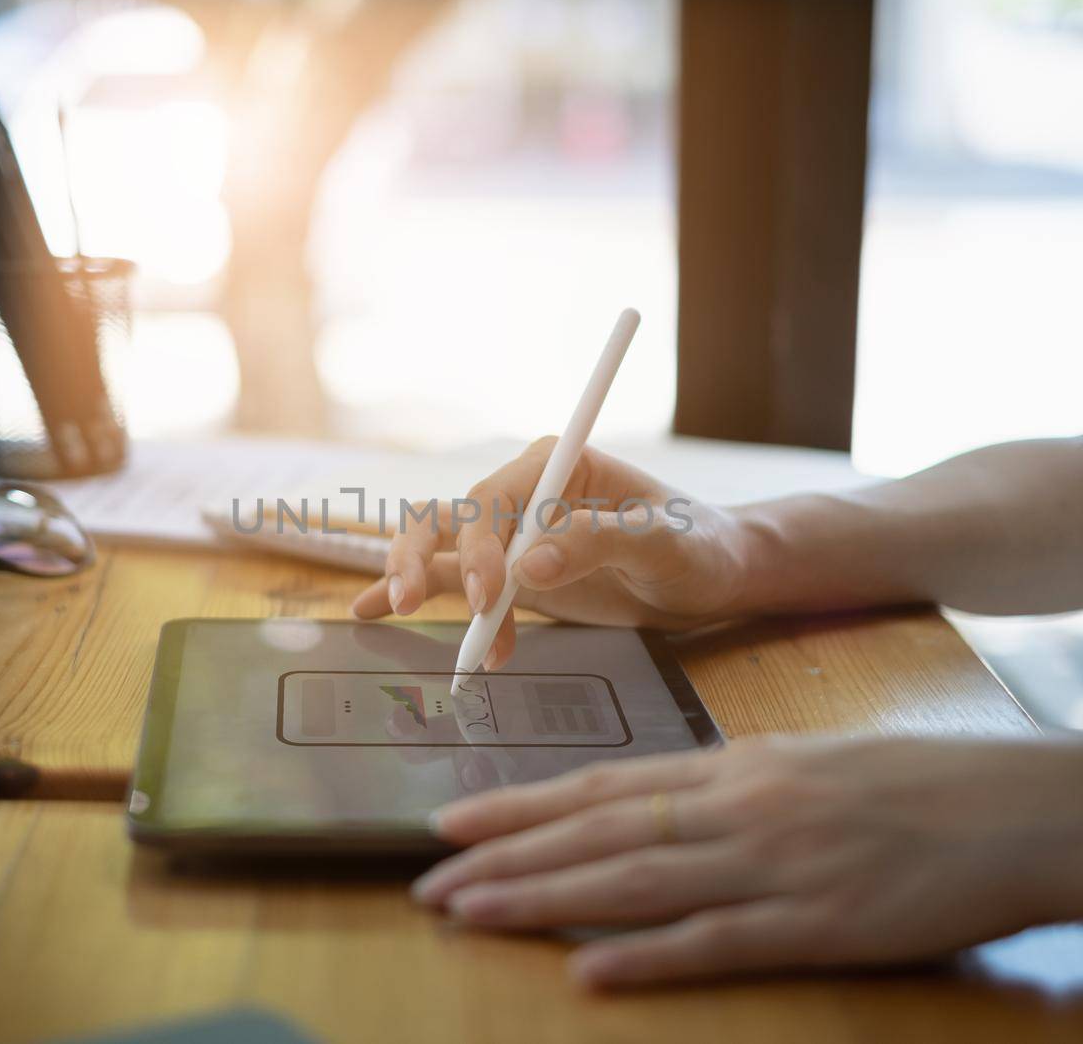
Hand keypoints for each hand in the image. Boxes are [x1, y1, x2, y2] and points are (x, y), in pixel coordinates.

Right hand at [350, 439, 743, 665]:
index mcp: (559, 466)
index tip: (495, 597)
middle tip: (415, 605)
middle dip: (421, 556)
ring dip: (413, 578)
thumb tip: (529, 565)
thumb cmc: (699, 548)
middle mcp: (525, 492)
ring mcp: (511, 534)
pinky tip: (370, 612)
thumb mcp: (663, 544)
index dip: (481, 545)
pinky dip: (412, 593)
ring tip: (399, 617)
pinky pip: (450, 578)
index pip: (496, 498)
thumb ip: (599, 544)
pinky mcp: (508, 573)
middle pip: (449, 514)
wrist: (712, 577)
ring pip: (437, 543)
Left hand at [410, 736, 1082, 989]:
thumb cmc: (917, 784)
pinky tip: (587, 972)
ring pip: (634, 884)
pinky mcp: (821, 925)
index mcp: (738, 765)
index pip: (605, 786)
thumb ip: (731, 784)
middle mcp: (740, 808)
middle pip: (599, 835)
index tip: (452, 819)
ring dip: (543, 900)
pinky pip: (717, 944)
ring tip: (470, 913)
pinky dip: (647, 958)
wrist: (1029, 807)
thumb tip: (654, 805)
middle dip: (505, 857)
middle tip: (429, 880)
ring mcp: (778, 866)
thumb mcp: (810, 762)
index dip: (521, 805)